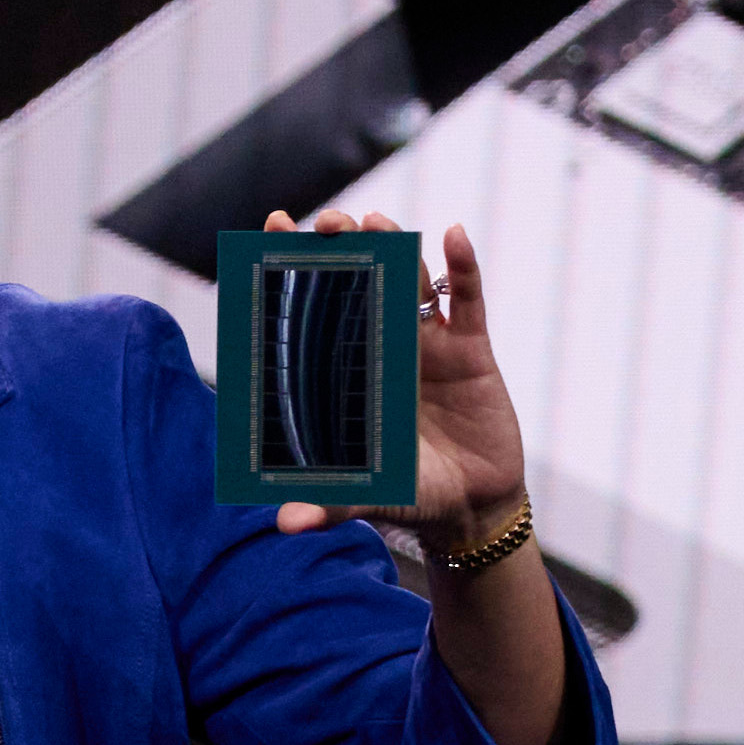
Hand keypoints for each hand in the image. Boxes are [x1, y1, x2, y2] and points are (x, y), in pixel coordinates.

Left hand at [258, 209, 525, 549]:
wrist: (471, 507)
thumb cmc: (409, 495)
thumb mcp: (370, 497)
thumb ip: (331, 504)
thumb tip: (284, 524)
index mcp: (345, 376)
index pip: (313, 313)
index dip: (295, 270)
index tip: (272, 227)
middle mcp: (381, 351)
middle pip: (360, 285)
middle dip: (344, 249)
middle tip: (327, 220)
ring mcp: (427, 347)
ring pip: (409, 283)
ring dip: (394, 248)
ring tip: (375, 220)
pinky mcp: (471, 352)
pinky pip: (467, 302)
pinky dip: (462, 268)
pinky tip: (451, 236)